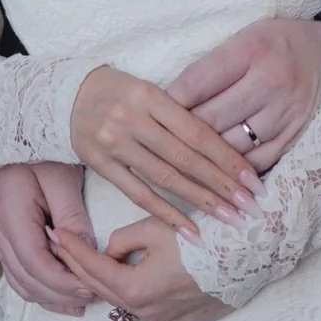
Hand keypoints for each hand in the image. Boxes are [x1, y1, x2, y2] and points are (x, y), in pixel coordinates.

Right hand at [0, 163, 99, 315]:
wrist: (20, 136)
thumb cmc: (43, 152)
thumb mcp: (62, 177)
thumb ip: (72, 215)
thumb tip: (86, 251)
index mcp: (12, 217)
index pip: (35, 263)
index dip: (63, 282)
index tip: (91, 288)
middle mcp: (0, 232)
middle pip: (28, 280)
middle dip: (61, 295)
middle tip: (94, 297)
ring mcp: (1, 239)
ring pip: (22, 283)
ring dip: (52, 297)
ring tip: (83, 302)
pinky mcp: (9, 240)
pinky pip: (21, 275)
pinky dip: (42, 289)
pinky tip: (65, 294)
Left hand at [51, 217, 232, 320]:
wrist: (247, 254)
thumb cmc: (203, 237)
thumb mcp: (157, 227)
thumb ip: (123, 240)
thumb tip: (109, 251)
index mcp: (135, 286)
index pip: (93, 265)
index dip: (72, 247)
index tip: (56, 233)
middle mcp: (144, 309)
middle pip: (100, 286)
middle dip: (75, 263)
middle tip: (59, 243)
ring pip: (117, 306)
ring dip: (95, 288)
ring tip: (76, 271)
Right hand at [70, 65, 262, 237]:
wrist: (66, 96)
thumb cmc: (120, 92)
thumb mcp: (149, 90)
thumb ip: (180, 115)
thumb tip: (226, 147)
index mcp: (151, 95)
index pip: (198, 132)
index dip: (228, 157)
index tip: (253, 179)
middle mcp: (132, 119)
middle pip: (186, 158)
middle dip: (222, 184)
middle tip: (250, 205)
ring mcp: (114, 143)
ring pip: (165, 178)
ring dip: (201, 202)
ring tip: (229, 218)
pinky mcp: (99, 164)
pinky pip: (138, 194)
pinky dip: (167, 213)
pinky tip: (191, 230)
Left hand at [167, 18, 320, 171]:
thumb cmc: (274, 43)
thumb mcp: (243, 38)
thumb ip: (211, 68)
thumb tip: (169, 101)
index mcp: (251, 51)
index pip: (196, 83)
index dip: (169, 102)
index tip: (149, 114)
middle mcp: (269, 83)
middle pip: (210, 120)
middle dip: (179, 134)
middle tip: (158, 143)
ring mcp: (284, 113)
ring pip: (230, 147)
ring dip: (204, 157)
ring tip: (181, 161)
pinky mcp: (295, 135)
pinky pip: (256, 162)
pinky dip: (234, 169)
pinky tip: (217, 172)